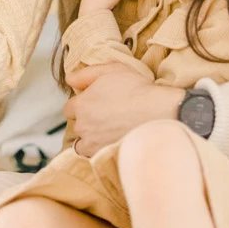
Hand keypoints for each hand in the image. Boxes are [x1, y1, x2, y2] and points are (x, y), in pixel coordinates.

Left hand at [64, 64, 183, 156]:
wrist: (159, 113)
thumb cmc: (138, 90)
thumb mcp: (111, 70)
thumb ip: (85, 74)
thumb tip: (69, 80)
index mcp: (82, 104)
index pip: (70, 108)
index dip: (81, 105)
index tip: (94, 104)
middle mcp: (83, 126)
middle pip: (77, 126)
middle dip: (86, 121)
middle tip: (104, 118)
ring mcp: (92, 144)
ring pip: (82, 144)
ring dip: (90, 139)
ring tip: (106, 134)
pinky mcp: (104, 157)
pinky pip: (94, 156)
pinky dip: (99, 152)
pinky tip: (111, 144)